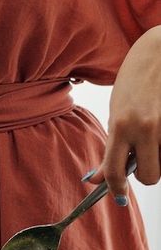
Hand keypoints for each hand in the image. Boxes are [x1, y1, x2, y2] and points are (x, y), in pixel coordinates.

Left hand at [91, 27, 160, 200]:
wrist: (159, 52)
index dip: (114, 188)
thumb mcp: (116, 111)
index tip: (116, 197)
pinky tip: (159, 123)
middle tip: (138, 158)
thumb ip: (110, 145)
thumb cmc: (134, 80)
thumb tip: (95, 178)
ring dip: (156, 157)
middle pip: (148, 176)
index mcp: (122, 123)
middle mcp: (145, 127)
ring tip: (150, 131)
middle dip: (143, 174)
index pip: (114, 170)